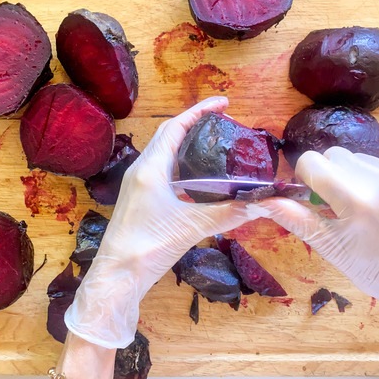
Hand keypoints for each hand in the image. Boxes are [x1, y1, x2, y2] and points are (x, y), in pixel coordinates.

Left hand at [64, 97, 267, 347]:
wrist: (117, 276)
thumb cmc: (147, 247)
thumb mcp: (191, 227)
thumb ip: (227, 212)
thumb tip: (260, 203)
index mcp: (150, 168)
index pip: (175, 127)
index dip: (199, 111)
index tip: (224, 103)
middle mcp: (142, 170)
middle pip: (169, 136)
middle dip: (195, 124)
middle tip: (223, 122)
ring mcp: (138, 185)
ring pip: (165, 154)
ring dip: (187, 145)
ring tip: (215, 145)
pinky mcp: (140, 199)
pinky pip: (163, 172)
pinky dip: (182, 167)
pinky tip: (200, 178)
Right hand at [258, 147, 378, 352]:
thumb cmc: (375, 268)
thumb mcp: (331, 248)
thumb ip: (295, 217)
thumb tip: (260, 200)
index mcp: (356, 199)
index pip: (312, 161)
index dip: (308, 177)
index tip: (317, 196)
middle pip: (336, 155)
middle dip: (334, 176)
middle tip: (345, 206)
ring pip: (362, 158)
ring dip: (360, 176)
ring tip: (372, 206)